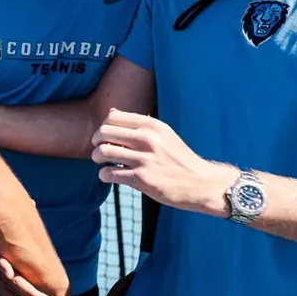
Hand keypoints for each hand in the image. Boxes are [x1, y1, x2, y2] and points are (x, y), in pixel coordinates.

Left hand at [92, 109, 233, 216]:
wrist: (201, 184)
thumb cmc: (178, 159)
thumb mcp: (164, 134)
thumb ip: (138, 124)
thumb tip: (111, 112)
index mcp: (153, 125)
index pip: (112, 117)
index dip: (103, 127)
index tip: (105, 137)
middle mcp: (148, 139)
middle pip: (103, 132)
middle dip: (95, 142)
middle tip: (99, 150)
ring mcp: (145, 159)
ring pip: (102, 152)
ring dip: (97, 158)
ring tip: (102, 163)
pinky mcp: (142, 179)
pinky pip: (109, 173)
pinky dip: (104, 175)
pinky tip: (109, 176)